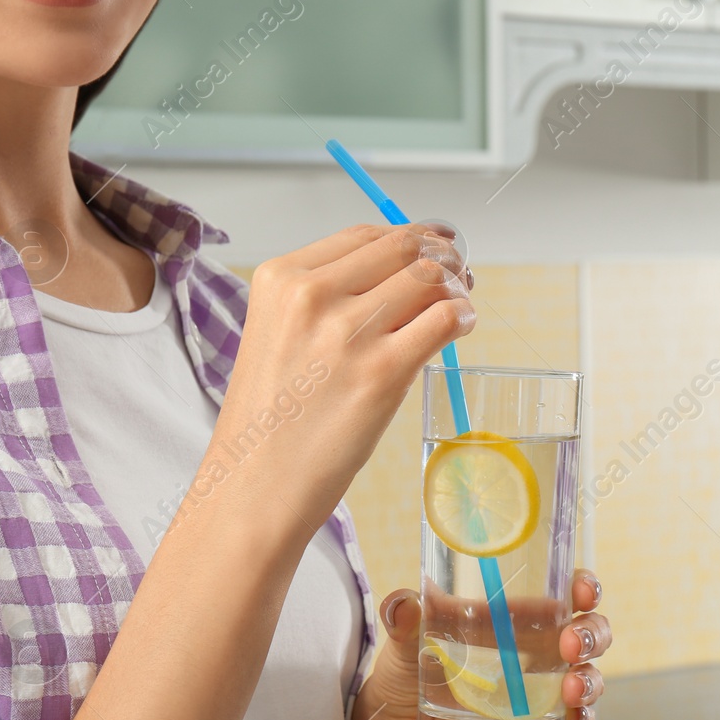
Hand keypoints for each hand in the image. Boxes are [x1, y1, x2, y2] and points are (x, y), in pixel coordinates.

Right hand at [214, 224, 474, 530]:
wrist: (256, 484)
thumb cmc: (271, 421)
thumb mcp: (280, 335)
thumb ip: (329, 300)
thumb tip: (402, 276)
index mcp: (280, 279)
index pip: (364, 235)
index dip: (408, 237)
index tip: (432, 247)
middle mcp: (312, 296)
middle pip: (402, 248)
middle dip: (441, 255)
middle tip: (459, 273)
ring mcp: (350, 333)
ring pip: (429, 279)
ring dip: (457, 286)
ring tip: (462, 302)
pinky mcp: (383, 372)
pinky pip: (444, 320)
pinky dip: (463, 316)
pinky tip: (463, 325)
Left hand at [358, 569, 610, 719]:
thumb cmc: (408, 671)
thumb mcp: (403, 640)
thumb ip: (403, 617)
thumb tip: (402, 604)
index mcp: (518, 617)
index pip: (565, 592)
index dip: (583, 587)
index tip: (580, 591)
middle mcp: (541, 651)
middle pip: (590, 633)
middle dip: (592, 633)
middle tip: (571, 643)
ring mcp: (544, 693)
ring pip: (591, 678)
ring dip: (591, 679)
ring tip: (572, 688)